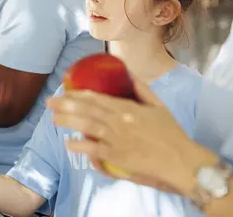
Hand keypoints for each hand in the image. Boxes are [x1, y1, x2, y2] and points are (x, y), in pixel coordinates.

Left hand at [46, 81, 217, 194]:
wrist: (182, 161)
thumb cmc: (171, 133)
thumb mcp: (158, 106)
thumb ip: (141, 89)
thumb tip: (129, 72)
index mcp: (127, 108)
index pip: (96, 97)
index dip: (78, 94)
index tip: (66, 91)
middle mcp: (119, 121)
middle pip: (86, 109)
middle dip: (65, 104)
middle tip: (50, 101)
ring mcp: (116, 139)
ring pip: (85, 126)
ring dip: (66, 120)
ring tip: (53, 118)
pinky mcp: (116, 156)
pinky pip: (93, 150)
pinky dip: (79, 145)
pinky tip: (69, 143)